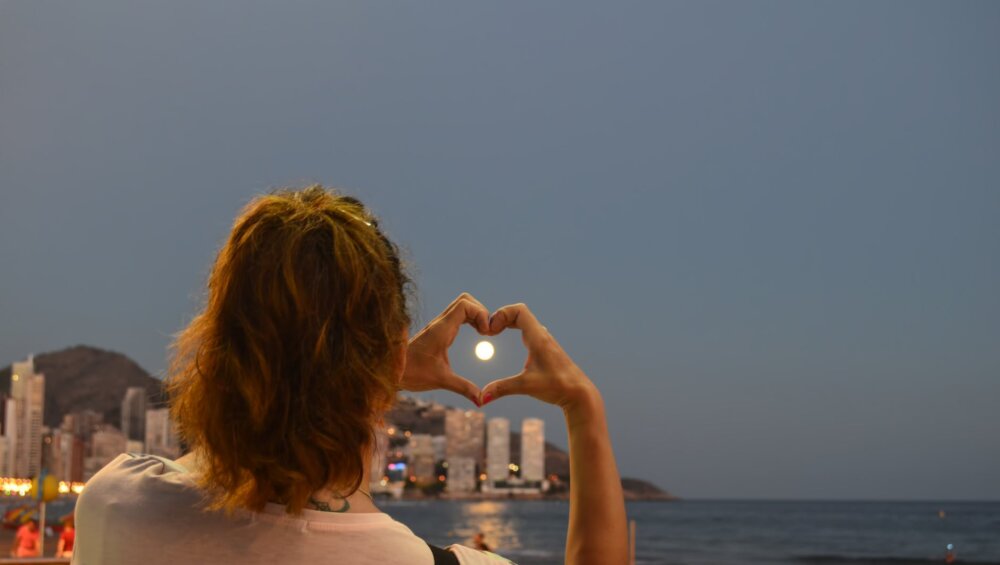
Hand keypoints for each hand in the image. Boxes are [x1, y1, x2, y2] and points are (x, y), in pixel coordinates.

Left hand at [401, 293, 490, 405]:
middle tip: (487, 331)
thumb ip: (463, 387)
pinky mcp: (437, 330)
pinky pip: (457, 315)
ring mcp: (438, 325)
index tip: (487, 333)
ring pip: (461, 306)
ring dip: (475, 315)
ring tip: (483, 332)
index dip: (481, 314)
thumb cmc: (412, 374)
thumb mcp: (441, 380)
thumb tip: (482, 400)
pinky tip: (474, 333)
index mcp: (441, 329)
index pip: (465, 305)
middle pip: (465, 300)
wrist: (391, 371)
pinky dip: (469, 319)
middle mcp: (440, 323)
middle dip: (481, 312)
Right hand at [480, 303, 597, 410]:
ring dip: (508, 321)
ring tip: (494, 331)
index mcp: (538, 339)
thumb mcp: (527, 386)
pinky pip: (528, 328)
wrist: (579, 393)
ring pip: (525, 320)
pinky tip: (508, 336)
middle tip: (488, 330)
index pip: (519, 311)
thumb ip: (502, 388)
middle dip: (501, 317)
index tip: (491, 330)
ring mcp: (545, 341)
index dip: (502, 314)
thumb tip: (481, 398)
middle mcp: (542, 336)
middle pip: (520, 313)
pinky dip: (515, 327)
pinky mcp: (546, 348)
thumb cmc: (557, 387)